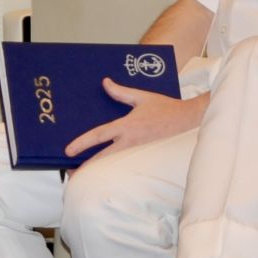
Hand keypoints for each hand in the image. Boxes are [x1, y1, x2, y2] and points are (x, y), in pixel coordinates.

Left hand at [64, 81, 206, 166]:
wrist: (189, 121)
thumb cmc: (167, 108)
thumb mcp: (143, 97)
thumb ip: (121, 92)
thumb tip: (105, 83)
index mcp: (128, 126)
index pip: (100, 135)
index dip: (82, 143)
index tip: (68, 151)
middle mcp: (131, 142)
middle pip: (103, 158)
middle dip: (85, 167)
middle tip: (70, 172)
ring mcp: (138, 152)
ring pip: (112, 165)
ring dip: (97, 170)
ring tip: (82, 174)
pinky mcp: (145, 158)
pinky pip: (124, 164)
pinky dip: (112, 168)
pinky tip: (104, 171)